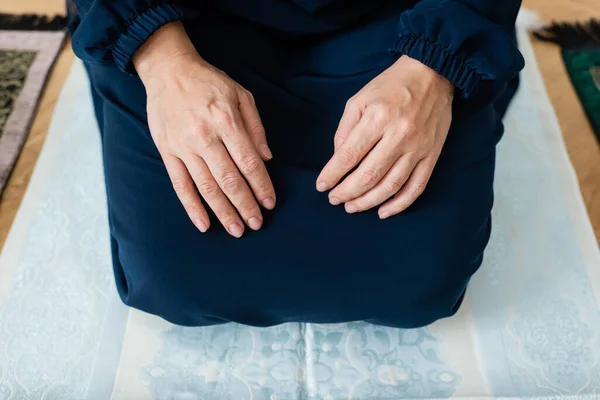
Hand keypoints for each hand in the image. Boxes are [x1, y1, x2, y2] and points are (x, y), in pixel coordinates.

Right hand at [134, 22, 274, 237]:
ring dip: (223, 212)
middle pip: (229, 180)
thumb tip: (267, 159)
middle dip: (245, 205)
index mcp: (226, 121)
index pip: (249, 163)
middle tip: (257, 224)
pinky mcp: (167, 152)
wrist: (168, 70)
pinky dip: (191, 207)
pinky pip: (180, 185)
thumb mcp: (241, 95)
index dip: (261, 185)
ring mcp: (183, 147)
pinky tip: (203, 224)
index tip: (270, 202)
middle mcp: (205, 137)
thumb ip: (256, 128)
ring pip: (206, 187)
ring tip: (237, 230)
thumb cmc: (209, 82)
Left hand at [316, 55, 452, 218]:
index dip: (333, 175)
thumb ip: (345, 130)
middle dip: (347, 192)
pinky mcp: (432, 155)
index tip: (322, 186)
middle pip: (369, 175)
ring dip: (369, 201)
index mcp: (377, 118)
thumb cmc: (390, 86)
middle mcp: (399, 135)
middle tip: (335, 200)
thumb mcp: (359, 99)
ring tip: (352, 207)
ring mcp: (418, 147)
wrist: (433, 74)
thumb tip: (338, 161)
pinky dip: (400, 204)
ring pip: (391, 185)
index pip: (349, 155)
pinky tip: (384, 211)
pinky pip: (417, 186)